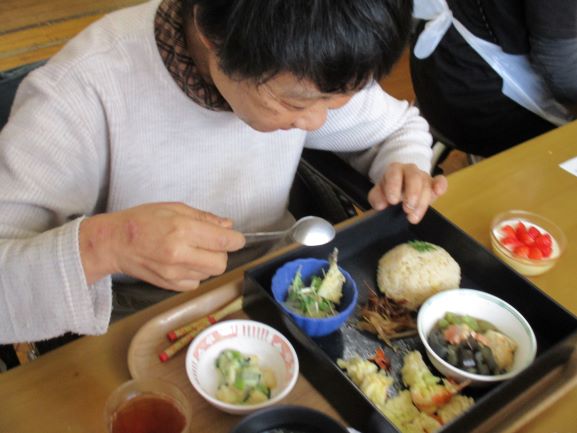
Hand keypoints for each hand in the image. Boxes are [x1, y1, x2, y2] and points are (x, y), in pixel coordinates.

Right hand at [79, 202, 245, 290]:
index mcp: (182, 230)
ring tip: (192, 251)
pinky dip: (195, 274)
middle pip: (221, 262)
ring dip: (208, 263)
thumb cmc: (142, 220)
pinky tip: (183, 262)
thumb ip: (204, 218)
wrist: (114, 243)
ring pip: (210, 274)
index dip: (236, 240)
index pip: (223, 241)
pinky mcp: (169, 285)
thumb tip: (228, 225)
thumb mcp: (173, 208)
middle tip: (210, 243)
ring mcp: (174, 273)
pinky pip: (196, 283)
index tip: (235, 238)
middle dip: (221, 253)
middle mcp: (180, 254)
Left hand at [368, 163, 447, 223]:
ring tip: (413, 216)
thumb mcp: (378, 194)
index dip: (394, 186)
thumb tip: (381, 204)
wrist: (401, 187)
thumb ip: (377, 198)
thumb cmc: (389, 191)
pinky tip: (438, 191)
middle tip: (407, 208)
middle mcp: (409, 170)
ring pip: (426, 185)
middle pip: (414, 177)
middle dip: (412, 193)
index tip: (392, 201)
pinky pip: (440, 181)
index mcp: (394, 170)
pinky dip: (441, 186)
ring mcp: (423, 176)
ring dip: (422, 202)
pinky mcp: (433, 183)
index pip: (394, 173)